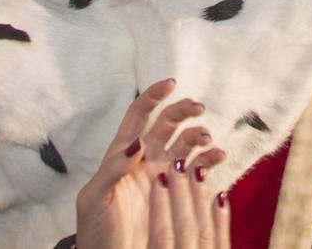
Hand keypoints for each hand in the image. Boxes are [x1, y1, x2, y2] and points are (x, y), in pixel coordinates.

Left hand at [75, 79, 229, 248]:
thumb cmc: (96, 228)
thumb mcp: (94, 198)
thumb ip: (112, 169)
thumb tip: (137, 143)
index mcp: (124, 153)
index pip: (139, 115)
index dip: (154, 96)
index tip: (171, 84)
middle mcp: (147, 159)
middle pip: (169, 124)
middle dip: (184, 111)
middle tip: (198, 109)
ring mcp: (164, 175)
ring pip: (187, 144)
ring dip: (199, 136)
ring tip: (207, 141)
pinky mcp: (178, 193)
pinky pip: (199, 170)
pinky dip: (211, 160)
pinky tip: (217, 157)